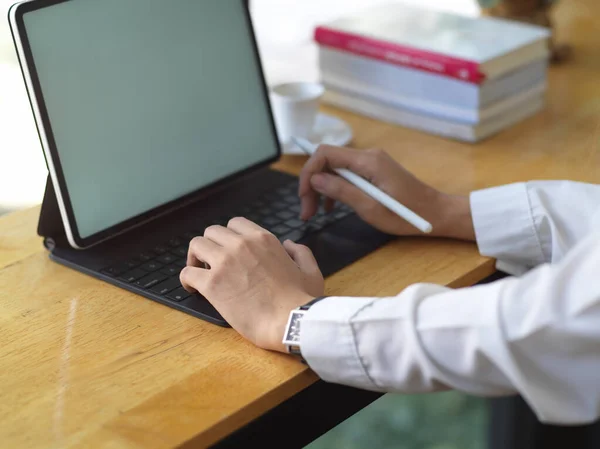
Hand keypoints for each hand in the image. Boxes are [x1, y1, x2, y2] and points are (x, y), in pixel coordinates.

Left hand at [180, 218, 323, 352]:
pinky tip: (194, 289)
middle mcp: (241, 244)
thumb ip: (300, 252)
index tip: (229, 251)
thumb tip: (289, 245)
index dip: (229, 237)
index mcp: (263, 239)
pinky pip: (187, 273)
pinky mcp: (212, 283)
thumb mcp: (311, 270)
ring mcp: (224, 262)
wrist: (290, 322)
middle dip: (210, 245)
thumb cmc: (301, 301)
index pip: (235, 223)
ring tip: (200, 273)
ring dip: (195, 258)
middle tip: (212, 263)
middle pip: (212, 231)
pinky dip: (187, 280)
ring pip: (196, 245)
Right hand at [299, 145, 474, 240]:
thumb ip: (342, 192)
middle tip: (306, 211)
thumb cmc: (407, 216)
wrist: (436, 214)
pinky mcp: (373, 172)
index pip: (325, 153)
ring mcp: (371, 163)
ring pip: (334, 169)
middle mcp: (368, 156)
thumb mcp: (370, 208)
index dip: (308, 172)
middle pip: (327, 161)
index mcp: (368, 161)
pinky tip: (331, 208)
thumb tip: (315, 179)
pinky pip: (346, 175)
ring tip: (315, 213)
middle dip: (312, 184)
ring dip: (321, 189)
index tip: (303, 196)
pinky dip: (334, 189)